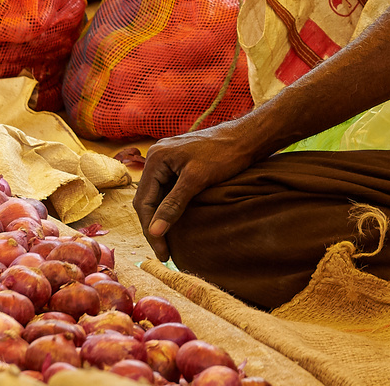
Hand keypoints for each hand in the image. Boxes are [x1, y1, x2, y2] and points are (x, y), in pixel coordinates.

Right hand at [134, 120, 266, 259]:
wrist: (246, 138)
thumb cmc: (224, 154)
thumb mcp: (196, 180)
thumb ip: (173, 205)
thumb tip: (154, 231)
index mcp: (156, 159)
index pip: (143, 201)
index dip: (151, 229)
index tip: (162, 252)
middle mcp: (157, 157)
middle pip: (147, 199)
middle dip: (154, 226)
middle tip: (165, 252)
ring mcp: (167, 160)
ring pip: (157, 196)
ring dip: (161, 218)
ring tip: (169, 243)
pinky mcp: (178, 164)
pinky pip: (167, 189)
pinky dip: (169, 207)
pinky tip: (176, 222)